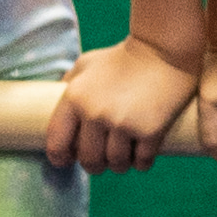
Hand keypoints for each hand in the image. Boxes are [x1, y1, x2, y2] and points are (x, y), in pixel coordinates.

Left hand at [47, 38, 200, 174]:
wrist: (163, 51)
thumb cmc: (122, 58)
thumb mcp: (86, 64)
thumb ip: (68, 84)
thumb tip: (54, 108)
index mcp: (75, 97)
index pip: (57, 143)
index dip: (60, 157)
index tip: (69, 159)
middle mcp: (95, 113)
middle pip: (89, 160)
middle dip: (95, 165)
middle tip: (102, 161)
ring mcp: (123, 123)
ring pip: (116, 164)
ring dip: (120, 165)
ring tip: (125, 157)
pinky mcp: (149, 131)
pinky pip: (141, 163)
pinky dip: (141, 164)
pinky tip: (142, 156)